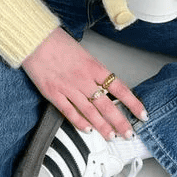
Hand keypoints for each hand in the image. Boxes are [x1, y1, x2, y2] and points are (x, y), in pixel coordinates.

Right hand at [22, 27, 147, 139]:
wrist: (34, 39)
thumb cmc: (57, 42)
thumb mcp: (82, 52)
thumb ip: (92, 70)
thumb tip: (102, 84)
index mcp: (94, 66)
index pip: (120, 88)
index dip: (133, 103)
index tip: (141, 113)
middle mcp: (83, 79)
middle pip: (107, 105)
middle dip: (120, 121)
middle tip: (128, 134)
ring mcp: (68, 88)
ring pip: (90, 112)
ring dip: (103, 126)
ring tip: (112, 136)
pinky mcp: (53, 93)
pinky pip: (69, 112)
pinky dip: (79, 122)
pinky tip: (88, 130)